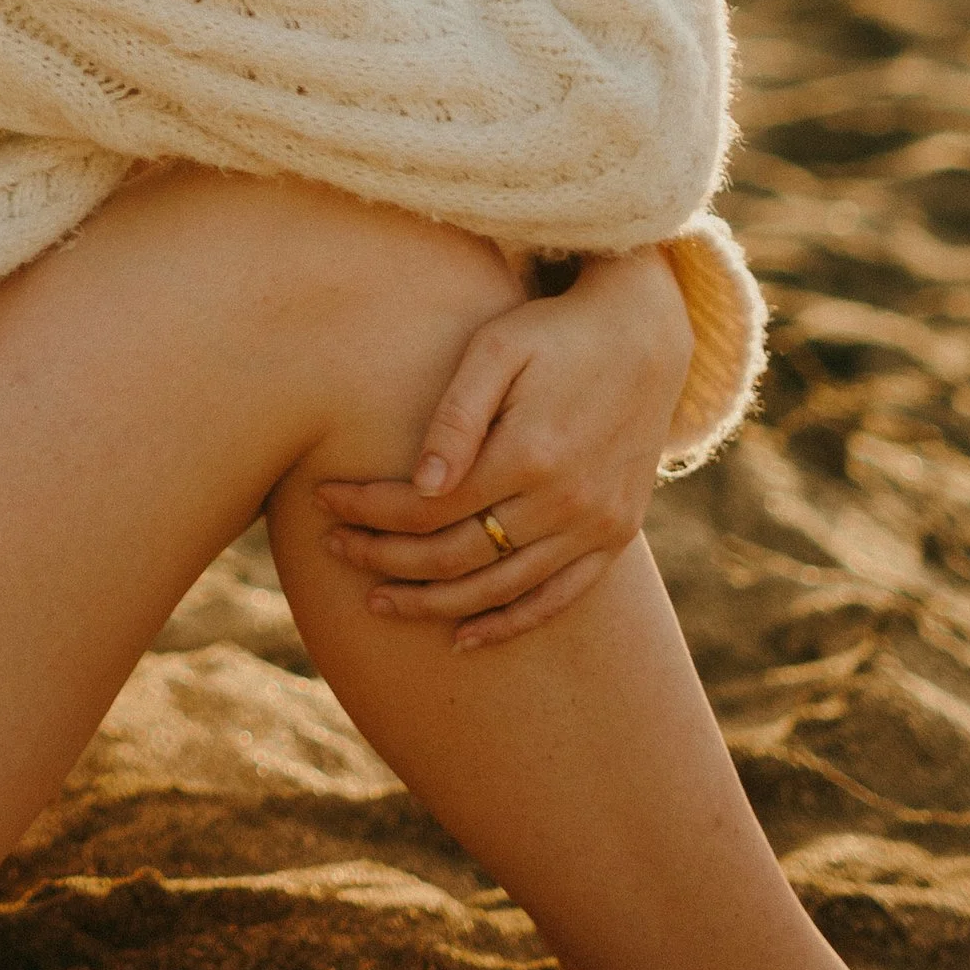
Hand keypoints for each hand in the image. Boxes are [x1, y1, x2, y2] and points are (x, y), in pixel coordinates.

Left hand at [311, 248, 692, 650]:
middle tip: (335, 550)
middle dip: (384, 558)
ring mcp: (595, 525)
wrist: (645, 334)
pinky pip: (557, 599)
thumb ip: (456, 418)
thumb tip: (420, 486)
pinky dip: (509, 623)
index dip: (368, 509)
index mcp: (528, 453)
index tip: (324, 500)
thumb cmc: (554, 332)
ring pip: (499, 589)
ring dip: (433, 603)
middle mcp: (565, 501)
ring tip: (378, 602)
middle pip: (455, 556)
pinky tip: (463, 637)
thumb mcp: (497, 349)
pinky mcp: (615, 536)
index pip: (425, 507)